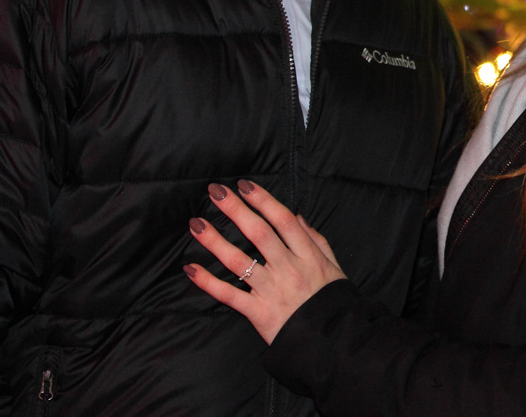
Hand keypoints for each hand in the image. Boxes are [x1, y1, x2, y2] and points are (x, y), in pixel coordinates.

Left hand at [184, 179, 346, 343]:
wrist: (331, 340)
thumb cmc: (332, 301)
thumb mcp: (334, 267)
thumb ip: (316, 240)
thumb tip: (297, 217)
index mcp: (307, 255)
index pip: (282, 221)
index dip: (263, 200)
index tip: (244, 185)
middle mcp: (288, 268)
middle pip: (258, 233)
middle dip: (235, 210)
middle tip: (216, 192)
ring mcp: (271, 290)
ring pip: (239, 261)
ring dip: (215, 241)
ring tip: (196, 224)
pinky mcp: (258, 312)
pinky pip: (229, 295)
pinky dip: (208, 283)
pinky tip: (191, 269)